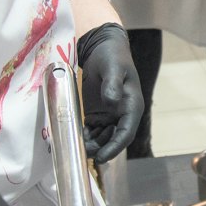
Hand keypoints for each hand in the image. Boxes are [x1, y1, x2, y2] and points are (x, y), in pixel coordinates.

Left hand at [76, 23, 143, 163]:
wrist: (103, 48)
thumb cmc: (112, 56)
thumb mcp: (113, 67)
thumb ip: (113, 84)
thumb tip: (111, 101)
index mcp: (132, 106)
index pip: (126, 133)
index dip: (114, 147)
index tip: (101, 158)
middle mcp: (122, 115)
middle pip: (113, 140)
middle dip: (99, 149)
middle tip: (81, 153)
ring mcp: (109, 116)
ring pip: (102, 138)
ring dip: (91, 145)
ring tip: (75, 148)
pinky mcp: (97, 114)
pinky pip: (92, 131)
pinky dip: (84, 137)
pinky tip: (73, 138)